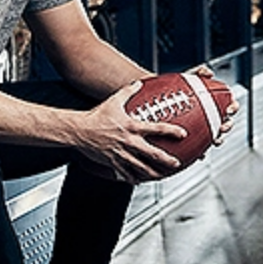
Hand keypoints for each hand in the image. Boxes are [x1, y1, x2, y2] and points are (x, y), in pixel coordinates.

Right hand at [74, 80, 188, 183]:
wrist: (79, 130)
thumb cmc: (97, 116)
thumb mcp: (114, 101)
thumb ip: (129, 91)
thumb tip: (139, 83)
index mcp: (132, 126)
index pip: (157, 129)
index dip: (172, 131)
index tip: (183, 134)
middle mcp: (129, 142)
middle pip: (153, 154)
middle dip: (167, 160)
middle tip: (176, 163)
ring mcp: (121, 154)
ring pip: (142, 168)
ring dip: (153, 173)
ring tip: (161, 176)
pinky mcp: (113, 163)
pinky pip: (126, 173)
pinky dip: (134, 178)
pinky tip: (139, 181)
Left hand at [185, 65, 239, 146]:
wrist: (162, 100)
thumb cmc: (177, 88)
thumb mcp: (187, 78)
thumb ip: (199, 72)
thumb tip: (208, 72)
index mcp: (215, 103)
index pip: (230, 105)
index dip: (233, 107)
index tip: (230, 108)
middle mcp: (212, 116)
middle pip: (226, 122)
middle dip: (228, 125)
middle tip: (223, 126)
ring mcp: (204, 129)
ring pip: (216, 137)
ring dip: (219, 139)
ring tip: (215, 140)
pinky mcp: (194, 141)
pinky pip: (200, 149)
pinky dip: (201, 152)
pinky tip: (200, 153)